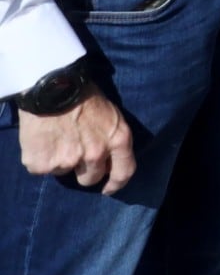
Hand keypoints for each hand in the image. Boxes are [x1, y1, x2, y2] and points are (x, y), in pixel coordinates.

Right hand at [18, 91, 135, 193]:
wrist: (52, 86)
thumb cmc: (83, 94)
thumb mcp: (111, 114)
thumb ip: (112, 138)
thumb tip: (110, 158)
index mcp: (118, 140)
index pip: (124, 172)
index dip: (116, 184)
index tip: (108, 188)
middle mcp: (96, 154)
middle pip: (91, 179)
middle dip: (83, 171)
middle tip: (74, 152)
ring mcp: (68, 161)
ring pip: (64, 172)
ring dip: (60, 160)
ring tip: (57, 137)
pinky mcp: (43, 164)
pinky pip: (42, 169)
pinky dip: (40, 158)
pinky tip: (42, 139)